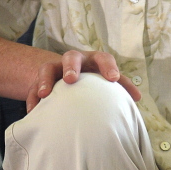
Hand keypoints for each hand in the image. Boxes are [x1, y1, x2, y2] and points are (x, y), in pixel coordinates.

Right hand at [26, 49, 140, 111]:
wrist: (70, 76)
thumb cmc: (96, 80)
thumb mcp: (108, 80)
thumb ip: (123, 87)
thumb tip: (138, 98)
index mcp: (95, 60)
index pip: (103, 58)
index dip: (108, 67)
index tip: (112, 78)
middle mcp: (75, 61)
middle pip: (71, 57)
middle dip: (71, 67)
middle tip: (71, 79)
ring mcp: (56, 69)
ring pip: (47, 68)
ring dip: (45, 80)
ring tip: (44, 94)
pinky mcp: (40, 80)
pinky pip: (32, 87)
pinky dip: (32, 99)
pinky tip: (33, 112)